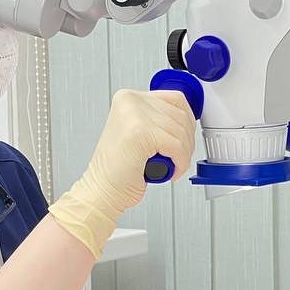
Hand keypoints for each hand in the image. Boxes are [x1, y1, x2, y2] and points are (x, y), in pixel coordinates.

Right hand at [48, 89, 196, 257]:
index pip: (175, 99)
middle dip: (187, 141)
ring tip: (172, 165)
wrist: (102, 190)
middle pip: (181, 115)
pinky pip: (177, 145)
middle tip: (178, 157)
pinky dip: (180, 161)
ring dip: (184, 154)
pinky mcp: (140, 132)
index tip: (185, 139)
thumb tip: (187, 119)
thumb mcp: (139, 133)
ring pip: (181, 131)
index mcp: (128, 98)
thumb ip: (158, 120)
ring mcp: (134, 115)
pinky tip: (171, 170)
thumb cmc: (119, 170)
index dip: (187, 123)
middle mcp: (130, 101)